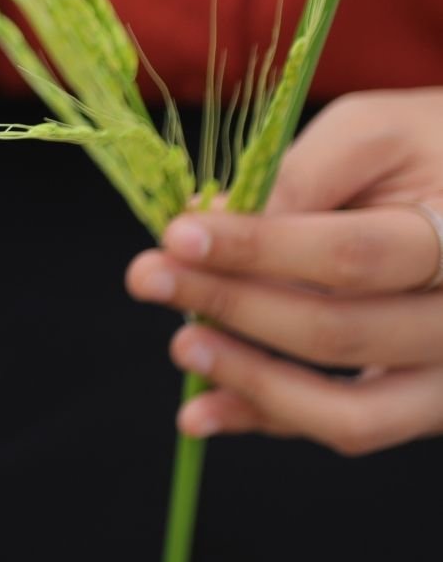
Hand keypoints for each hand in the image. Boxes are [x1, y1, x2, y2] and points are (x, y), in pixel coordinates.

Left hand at [126, 89, 442, 454]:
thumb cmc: (426, 147)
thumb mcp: (372, 134)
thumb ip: (298, 178)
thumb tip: (208, 223)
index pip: (353, 257)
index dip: (259, 250)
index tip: (177, 235)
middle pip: (342, 332)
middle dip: (232, 306)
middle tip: (147, 277)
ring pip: (352, 412)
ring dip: (251, 382)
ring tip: (181, 345)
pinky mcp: (430, 405)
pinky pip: (350, 427)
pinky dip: (271, 420)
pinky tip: (203, 410)